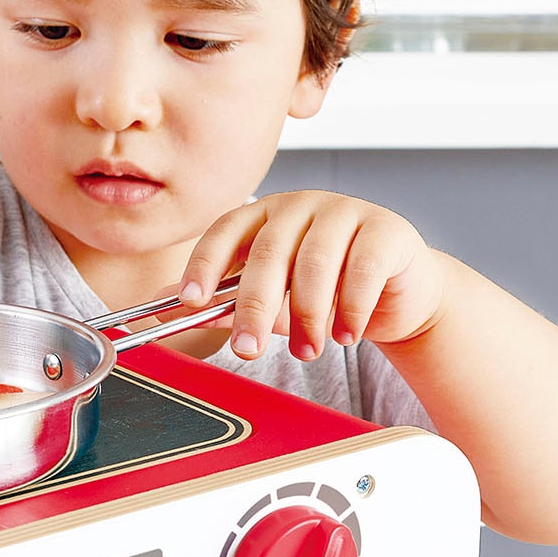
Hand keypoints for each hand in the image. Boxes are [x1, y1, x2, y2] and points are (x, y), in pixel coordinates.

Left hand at [179, 191, 448, 360]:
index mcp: (265, 215)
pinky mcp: (386, 230)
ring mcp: (346, 211)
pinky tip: (346, 334)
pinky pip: (362, 269)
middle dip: (253, 308)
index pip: (225, 231)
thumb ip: (222, 303)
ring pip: (315, 264)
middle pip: (268, 254)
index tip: (190, 301)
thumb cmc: (327, 291)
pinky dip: (350, 309)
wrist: (396, 295)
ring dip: (307, 317)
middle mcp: (301, 206)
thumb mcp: (269, 300)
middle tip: (247, 350)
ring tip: (306, 351)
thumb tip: (160, 311)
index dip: (205, 264)